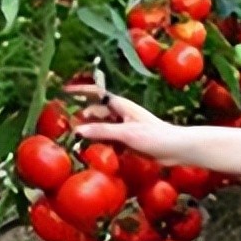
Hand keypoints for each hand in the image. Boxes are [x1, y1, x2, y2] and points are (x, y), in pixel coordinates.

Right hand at [63, 84, 190, 164]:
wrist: (176, 148)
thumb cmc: (155, 136)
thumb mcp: (126, 133)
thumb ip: (102, 131)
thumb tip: (78, 130)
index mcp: (121, 105)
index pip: (96, 93)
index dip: (80, 91)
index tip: (64, 91)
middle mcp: (121, 113)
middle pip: (96, 112)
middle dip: (81, 115)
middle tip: (64, 123)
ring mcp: (124, 126)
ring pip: (101, 126)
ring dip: (90, 131)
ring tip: (73, 138)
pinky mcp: (127, 139)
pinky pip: (108, 138)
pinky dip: (99, 141)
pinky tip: (91, 149)